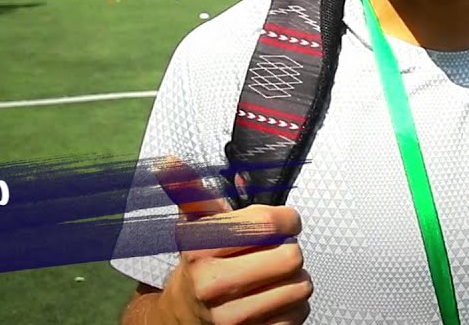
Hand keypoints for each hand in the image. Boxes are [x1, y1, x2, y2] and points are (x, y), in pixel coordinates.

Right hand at [154, 157, 311, 324]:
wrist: (183, 317)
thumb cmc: (199, 262)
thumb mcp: (194, 225)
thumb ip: (189, 191)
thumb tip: (168, 160)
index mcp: (199, 250)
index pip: (268, 223)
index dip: (287, 218)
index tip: (284, 221)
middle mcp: (212, 286)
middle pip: (290, 256)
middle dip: (288, 250)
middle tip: (273, 252)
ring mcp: (232, 318)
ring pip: (300, 287)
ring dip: (294, 279)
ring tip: (273, 277)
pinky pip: (299, 315)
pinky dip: (294, 306)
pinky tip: (273, 299)